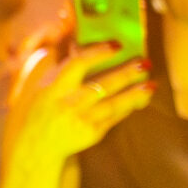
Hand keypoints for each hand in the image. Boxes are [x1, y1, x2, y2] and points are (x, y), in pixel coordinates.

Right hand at [17, 43, 153, 167]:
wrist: (36, 147)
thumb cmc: (37, 110)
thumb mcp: (36, 85)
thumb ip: (50, 64)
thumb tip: (65, 40)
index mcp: (54, 87)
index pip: (78, 65)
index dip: (98, 53)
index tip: (117, 45)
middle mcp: (69, 103)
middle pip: (102, 85)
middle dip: (126, 74)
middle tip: (145, 62)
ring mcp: (82, 120)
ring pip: (113, 104)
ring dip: (134, 94)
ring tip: (151, 84)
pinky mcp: (92, 134)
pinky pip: (114, 118)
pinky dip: (128, 107)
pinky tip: (141, 98)